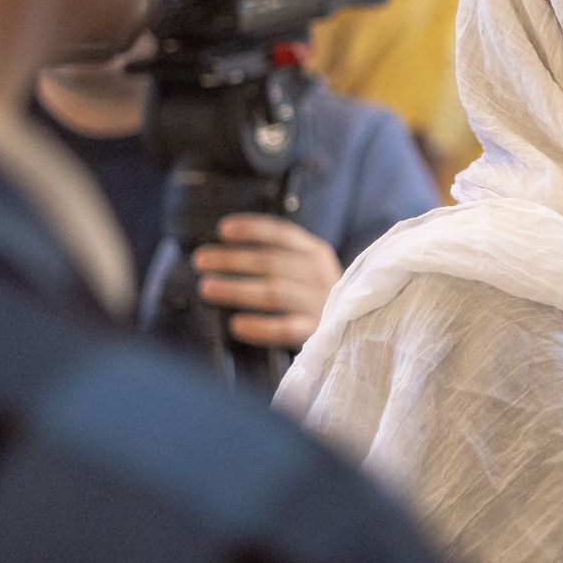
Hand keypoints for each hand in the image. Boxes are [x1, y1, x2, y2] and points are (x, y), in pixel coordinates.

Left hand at [190, 214, 341, 348]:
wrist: (362, 329)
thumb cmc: (319, 297)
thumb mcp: (307, 271)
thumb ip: (279, 261)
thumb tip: (224, 255)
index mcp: (316, 253)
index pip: (281, 234)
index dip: (251, 230)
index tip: (222, 230)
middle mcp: (320, 274)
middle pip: (270, 262)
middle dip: (232, 260)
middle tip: (200, 261)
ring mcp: (321, 303)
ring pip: (274, 292)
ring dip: (237, 289)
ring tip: (207, 288)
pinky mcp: (319, 332)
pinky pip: (286, 328)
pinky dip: (260, 327)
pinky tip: (236, 325)